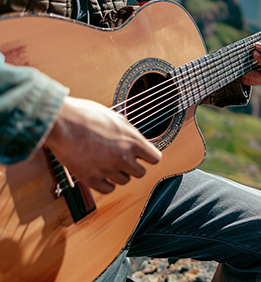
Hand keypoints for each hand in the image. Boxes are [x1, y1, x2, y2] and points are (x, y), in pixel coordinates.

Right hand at [44, 96, 161, 193]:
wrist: (60, 122)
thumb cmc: (86, 116)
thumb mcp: (116, 118)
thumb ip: (130, 133)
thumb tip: (138, 142)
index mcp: (133, 141)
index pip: (155, 158)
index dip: (148, 156)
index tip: (143, 155)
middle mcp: (123, 157)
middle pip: (140, 173)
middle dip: (133, 166)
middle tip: (121, 157)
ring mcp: (107, 170)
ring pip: (124, 181)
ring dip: (118, 173)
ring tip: (106, 161)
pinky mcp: (91, 179)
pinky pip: (108, 189)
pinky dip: (106, 183)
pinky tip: (100, 171)